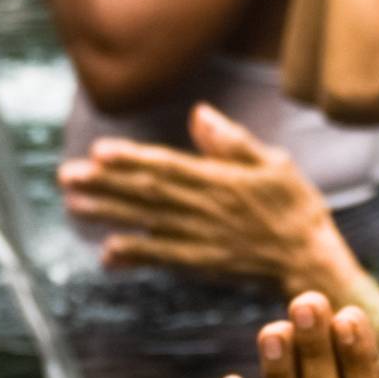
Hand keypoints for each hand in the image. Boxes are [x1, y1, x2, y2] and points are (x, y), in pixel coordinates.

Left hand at [58, 104, 346, 288]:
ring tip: (73, 205)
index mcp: (221, 180)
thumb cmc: (295, 207)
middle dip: (105, 184)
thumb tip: (198, 113)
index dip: (132, 160)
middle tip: (67, 177)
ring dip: (109, 215)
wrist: (312, 260)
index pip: (169, 166)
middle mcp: (207, 209)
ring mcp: (203, 239)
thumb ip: (234, 141)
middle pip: (148, 194)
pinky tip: (108, 253)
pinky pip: (164, 258)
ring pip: (148, 223)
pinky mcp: (203, 264)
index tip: (98, 152)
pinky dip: (136, 256)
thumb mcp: (274, 164)